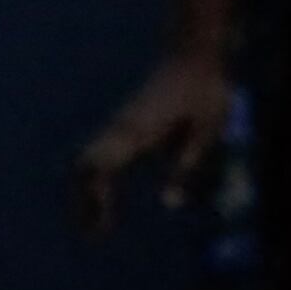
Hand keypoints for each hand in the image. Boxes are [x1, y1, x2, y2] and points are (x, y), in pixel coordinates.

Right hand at [71, 50, 229, 234]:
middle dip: (83, 201)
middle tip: (92, 237)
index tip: (103, 229)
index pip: (102, 167)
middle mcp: (121, 127)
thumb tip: (168, 203)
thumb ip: (186, 165)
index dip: (97, 199)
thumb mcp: (207, 131)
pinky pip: (101, 153)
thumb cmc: (204, 91)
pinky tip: (105, 197)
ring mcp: (121, 123)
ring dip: (87, 190)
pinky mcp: (127, 124)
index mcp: (137, 130)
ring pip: (89, 158)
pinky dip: (96, 178)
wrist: (193, 53)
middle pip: (85, 165)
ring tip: (95, 225)